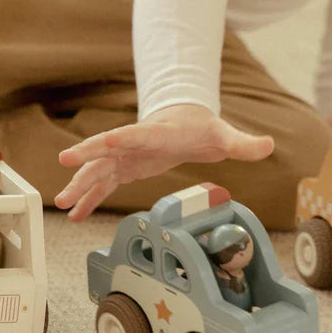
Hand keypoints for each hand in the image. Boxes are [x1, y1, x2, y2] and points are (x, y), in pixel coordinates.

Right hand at [53, 103, 274, 221]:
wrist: (187, 117)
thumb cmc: (203, 126)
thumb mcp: (224, 135)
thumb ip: (243, 143)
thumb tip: (268, 145)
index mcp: (155, 134)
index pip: (130, 136)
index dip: (111, 141)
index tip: (90, 147)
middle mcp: (134, 143)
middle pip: (105, 153)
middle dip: (84, 162)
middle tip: (63, 173)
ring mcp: (127, 156)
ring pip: (98, 171)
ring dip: (81, 186)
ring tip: (63, 205)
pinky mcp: (126, 168)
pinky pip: (104, 184)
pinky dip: (90, 198)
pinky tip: (76, 214)